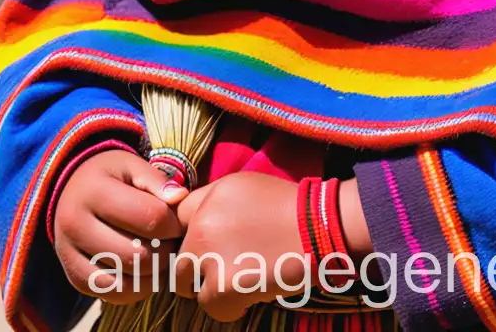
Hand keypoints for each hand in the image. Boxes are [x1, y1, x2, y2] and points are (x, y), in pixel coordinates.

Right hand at [53, 149, 187, 304]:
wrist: (71, 191)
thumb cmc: (110, 176)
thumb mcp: (132, 165)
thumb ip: (157, 180)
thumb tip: (180, 198)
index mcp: (94, 192)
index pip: (150, 217)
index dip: (174, 222)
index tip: (179, 220)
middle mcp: (76, 226)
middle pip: (139, 255)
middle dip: (165, 251)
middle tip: (172, 240)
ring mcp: (70, 256)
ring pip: (127, 280)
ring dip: (154, 273)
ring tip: (159, 253)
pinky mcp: (74, 277)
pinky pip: (113, 294)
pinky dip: (136, 288)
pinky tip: (144, 270)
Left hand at [172, 172, 317, 321]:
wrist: (319, 229)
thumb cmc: (289, 208)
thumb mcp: (247, 188)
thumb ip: (214, 202)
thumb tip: (193, 225)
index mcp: (210, 197)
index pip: (176, 221)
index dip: (186, 237)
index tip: (198, 249)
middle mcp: (204, 223)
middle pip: (178, 258)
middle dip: (196, 269)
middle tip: (224, 270)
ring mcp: (211, 255)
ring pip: (188, 286)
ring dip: (211, 288)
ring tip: (240, 280)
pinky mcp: (224, 285)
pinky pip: (211, 307)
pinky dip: (230, 306)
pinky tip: (250, 293)